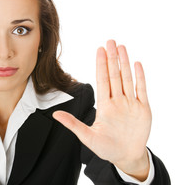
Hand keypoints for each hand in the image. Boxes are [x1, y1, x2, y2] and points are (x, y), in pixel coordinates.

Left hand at [53, 40, 151, 180]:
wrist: (126, 156)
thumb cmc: (106, 148)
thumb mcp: (87, 137)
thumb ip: (73, 124)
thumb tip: (55, 114)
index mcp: (104, 105)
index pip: (102, 80)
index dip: (101, 65)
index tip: (99, 50)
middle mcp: (117, 100)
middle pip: (115, 75)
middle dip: (112, 58)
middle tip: (110, 41)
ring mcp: (130, 103)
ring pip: (127, 78)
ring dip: (125, 63)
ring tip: (122, 47)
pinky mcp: (143, 109)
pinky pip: (142, 90)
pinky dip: (140, 77)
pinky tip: (137, 64)